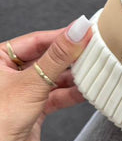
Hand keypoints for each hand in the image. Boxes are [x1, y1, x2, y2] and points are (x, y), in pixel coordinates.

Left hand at [0, 16, 91, 140]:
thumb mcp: (31, 84)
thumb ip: (58, 57)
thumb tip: (77, 30)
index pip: (36, 40)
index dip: (62, 36)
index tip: (86, 32)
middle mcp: (9, 74)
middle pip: (47, 57)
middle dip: (70, 57)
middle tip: (95, 51)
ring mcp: (22, 92)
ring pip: (54, 77)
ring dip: (74, 76)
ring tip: (94, 71)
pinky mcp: (33, 110)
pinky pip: (57, 95)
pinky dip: (72, 93)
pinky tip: (87, 90)